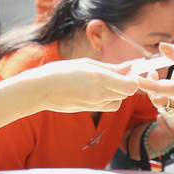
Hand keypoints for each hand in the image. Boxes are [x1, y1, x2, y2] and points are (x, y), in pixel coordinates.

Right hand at [20, 58, 139, 112]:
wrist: (40, 90)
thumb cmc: (60, 71)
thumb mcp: (85, 63)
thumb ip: (109, 67)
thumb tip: (129, 66)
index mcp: (98, 78)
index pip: (131, 85)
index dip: (134, 78)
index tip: (128, 70)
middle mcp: (99, 94)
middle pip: (127, 93)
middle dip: (127, 83)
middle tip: (118, 72)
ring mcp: (94, 105)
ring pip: (119, 101)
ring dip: (118, 92)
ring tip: (105, 80)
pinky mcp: (90, 110)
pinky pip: (108, 105)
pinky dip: (109, 98)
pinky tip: (98, 89)